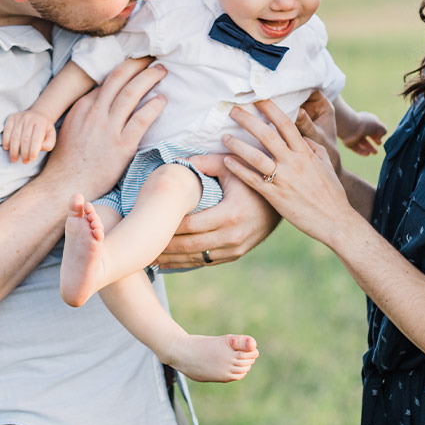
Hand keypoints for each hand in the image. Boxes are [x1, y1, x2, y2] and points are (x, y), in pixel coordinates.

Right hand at [2, 109, 56, 162]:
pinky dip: (6, 140)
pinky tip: (7, 148)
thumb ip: (48, 144)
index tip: (32, 159)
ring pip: (15, 136)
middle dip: (24, 152)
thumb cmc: (44, 129)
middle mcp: (30, 118)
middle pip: (25, 139)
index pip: (36, 138)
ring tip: (14, 159)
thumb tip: (39, 148)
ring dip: (14, 150)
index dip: (33, 150)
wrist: (38, 114)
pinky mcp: (11, 117)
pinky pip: (7, 130)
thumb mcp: (51, 136)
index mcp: (41, 123)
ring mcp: (20, 117)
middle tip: (24, 161)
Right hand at [43, 56, 166, 199]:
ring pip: (132, 93)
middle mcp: (95, 113)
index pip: (106, 81)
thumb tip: (102, 99)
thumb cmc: (68, 160)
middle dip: (137, 63)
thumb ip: (87, 112)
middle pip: (119, 79)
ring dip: (149, 77)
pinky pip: (142, 118)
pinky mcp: (122, 145)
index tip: (136, 63)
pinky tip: (162, 99)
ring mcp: (108, 129)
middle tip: (151, 57)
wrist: (66, 185)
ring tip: (161, 70)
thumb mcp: (72, 128)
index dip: (124, 69)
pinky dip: (154, 105)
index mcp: (82, 107)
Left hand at [154, 153, 279, 269]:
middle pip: (189, 245)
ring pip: (196, 257)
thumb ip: (204, 163)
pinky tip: (167, 261)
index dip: (167, 227)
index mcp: (230, 214)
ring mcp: (235, 248)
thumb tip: (177, 161)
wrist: (283, 201)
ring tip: (148, 257)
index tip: (147, 225)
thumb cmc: (253, 179)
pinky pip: (206, 262)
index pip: (190, 225)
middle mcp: (233, 236)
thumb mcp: (232, 165)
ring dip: (171, 259)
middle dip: (164, 247)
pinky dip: (185, 262)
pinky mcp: (235, 254)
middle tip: (140, 246)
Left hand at [221, 98, 357, 247]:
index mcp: (305, 152)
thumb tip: (301, 136)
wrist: (334, 220)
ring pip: (255, 156)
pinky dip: (238, 168)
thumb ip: (312, 148)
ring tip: (224, 136)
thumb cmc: (331, 193)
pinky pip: (252, 179)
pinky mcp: (275, 195)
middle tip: (234, 110)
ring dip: (237, 144)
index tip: (258, 98)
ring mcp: (283, 179)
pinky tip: (226, 160)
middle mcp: (293, 162)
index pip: (286, 124)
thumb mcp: (325, 165)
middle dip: (248, 120)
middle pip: (267, 135)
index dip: (271, 108)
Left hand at [341, 111, 386, 155]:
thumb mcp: (380, 126)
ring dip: (370, 148)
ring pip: (362, 142)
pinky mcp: (349, 142)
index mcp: (366, 119)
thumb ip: (383, 131)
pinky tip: (367, 154)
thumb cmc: (365, 125)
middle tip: (379, 144)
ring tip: (375, 153)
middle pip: (367, 135)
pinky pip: (356, 148)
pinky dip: (362, 151)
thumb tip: (379, 137)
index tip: (381, 138)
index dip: (378, 132)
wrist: (349, 127)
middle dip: (374, 140)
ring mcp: (353, 135)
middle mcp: (359, 127)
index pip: (372, 126)